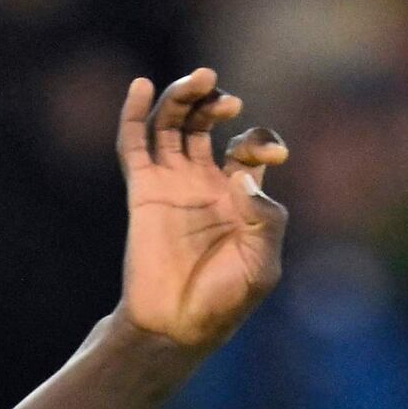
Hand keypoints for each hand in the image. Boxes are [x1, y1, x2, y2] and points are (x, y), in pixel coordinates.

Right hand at [116, 68, 287, 353]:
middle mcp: (205, 182)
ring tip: (199, 81)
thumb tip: (240, 174)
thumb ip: (266, 220)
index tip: (272, 153)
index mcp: (240, 196)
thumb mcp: (262, 266)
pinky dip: (135, 112)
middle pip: (207, 124)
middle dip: (216, 104)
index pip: (249, 148)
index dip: (261, 140)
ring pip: (174, 124)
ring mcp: (172, 184)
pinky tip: (143, 87)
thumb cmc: (225, 302)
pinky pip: (134, 143)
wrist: (177, 327)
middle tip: (228, 100)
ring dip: (184, 98)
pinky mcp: (142, 191)